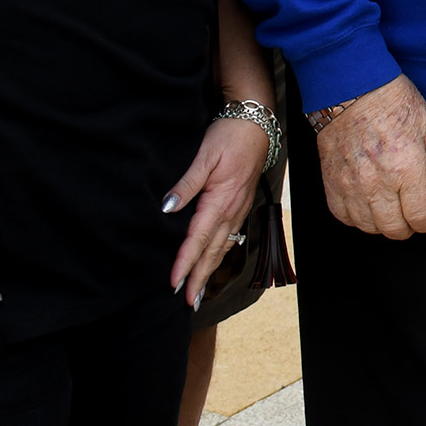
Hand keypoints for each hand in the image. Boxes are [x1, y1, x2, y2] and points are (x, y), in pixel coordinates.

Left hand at [164, 116, 269, 305]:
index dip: (186, 262)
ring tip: (199, 290)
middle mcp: (232, 210)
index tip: (174, 282)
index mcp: (220, 200)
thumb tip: (167, 207)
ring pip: (223, 246)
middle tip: (188, 301)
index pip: (199, 238)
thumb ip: (186, 183)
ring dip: (210, 270)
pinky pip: (229, 236)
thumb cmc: (230, 136)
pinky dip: (220, 254)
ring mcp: (238, 209)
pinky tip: (214, 261)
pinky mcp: (240, 204)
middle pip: (213, 251)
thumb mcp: (205, 155)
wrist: (257, 123)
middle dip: (200, 277)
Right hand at [314, 76, 425, 239]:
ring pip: (368, 227)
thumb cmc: (389, 99)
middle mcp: (378, 181)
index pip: (420, 216)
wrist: (349, 86)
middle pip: (395, 228)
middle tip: (413, 216)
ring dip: (382, 225)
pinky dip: (356, 219)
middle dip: (409, 227)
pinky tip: (367, 206)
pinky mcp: (331, 182)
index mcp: (406, 167)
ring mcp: (351, 184)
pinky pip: (343, 216)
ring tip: (391, 211)